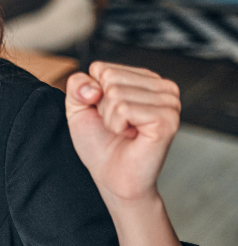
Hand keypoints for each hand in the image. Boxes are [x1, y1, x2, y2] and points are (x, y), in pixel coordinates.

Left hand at [66, 62, 180, 203]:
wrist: (112, 177)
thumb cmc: (100, 143)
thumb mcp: (79, 108)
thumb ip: (77, 85)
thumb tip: (94, 86)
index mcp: (145, 79)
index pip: (101, 68)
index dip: (93, 95)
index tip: (106, 114)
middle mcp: (162, 86)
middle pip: (108, 77)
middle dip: (101, 106)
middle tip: (116, 125)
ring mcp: (169, 102)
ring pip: (115, 92)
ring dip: (110, 118)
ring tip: (125, 131)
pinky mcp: (167, 119)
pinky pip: (124, 109)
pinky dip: (117, 126)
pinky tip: (131, 136)